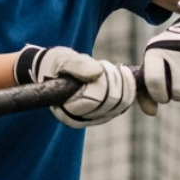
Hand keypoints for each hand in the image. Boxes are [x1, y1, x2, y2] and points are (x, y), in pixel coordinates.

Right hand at [16, 45, 136, 127]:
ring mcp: (93, 118)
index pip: (95, 101)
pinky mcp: (104, 113)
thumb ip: (76, 65)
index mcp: (66, 111)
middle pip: (111, 102)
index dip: (103, 81)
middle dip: (113, 79)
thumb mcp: (60, 60)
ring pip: (121, 103)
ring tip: (108, 68)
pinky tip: (120, 73)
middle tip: (103, 65)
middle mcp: (80, 119)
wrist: (53, 69)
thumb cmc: (53, 64)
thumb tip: (98, 72)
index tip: (99, 65)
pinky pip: (124, 103)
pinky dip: (127, 86)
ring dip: (120, 81)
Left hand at [139, 0, 179, 115]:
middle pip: (177, 93)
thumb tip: (151, 113)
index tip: (163, 94)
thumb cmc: (172, 50)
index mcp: (157, 50)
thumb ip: (146, 89)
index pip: (155, 85)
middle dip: (178, 94)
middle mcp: (177, 51)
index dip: (159, 95)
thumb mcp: (155, 63)